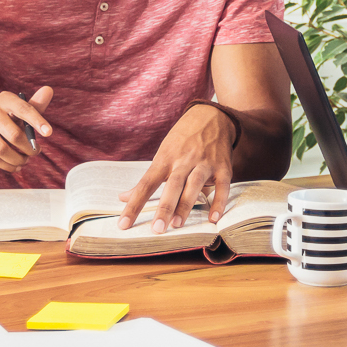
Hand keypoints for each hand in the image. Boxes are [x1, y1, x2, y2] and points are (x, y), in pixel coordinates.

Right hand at [0, 87, 54, 172]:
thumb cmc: (8, 119)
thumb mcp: (21, 112)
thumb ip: (36, 105)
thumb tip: (49, 90)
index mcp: (5, 99)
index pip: (23, 109)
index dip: (37, 121)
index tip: (49, 133)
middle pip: (13, 134)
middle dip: (28, 148)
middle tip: (36, 152)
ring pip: (2, 149)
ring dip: (18, 159)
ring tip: (25, 160)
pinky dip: (7, 166)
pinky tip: (15, 166)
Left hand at [117, 104, 236, 231]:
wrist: (212, 116)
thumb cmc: (182, 140)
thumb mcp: (162, 154)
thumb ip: (146, 179)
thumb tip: (123, 197)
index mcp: (165, 159)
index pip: (146, 184)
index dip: (135, 204)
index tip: (124, 224)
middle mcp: (184, 160)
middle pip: (172, 185)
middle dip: (165, 207)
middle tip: (157, 229)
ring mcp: (205, 163)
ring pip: (194, 184)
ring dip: (186, 205)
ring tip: (177, 225)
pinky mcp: (223, 167)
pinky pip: (222, 186)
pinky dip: (219, 202)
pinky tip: (213, 218)